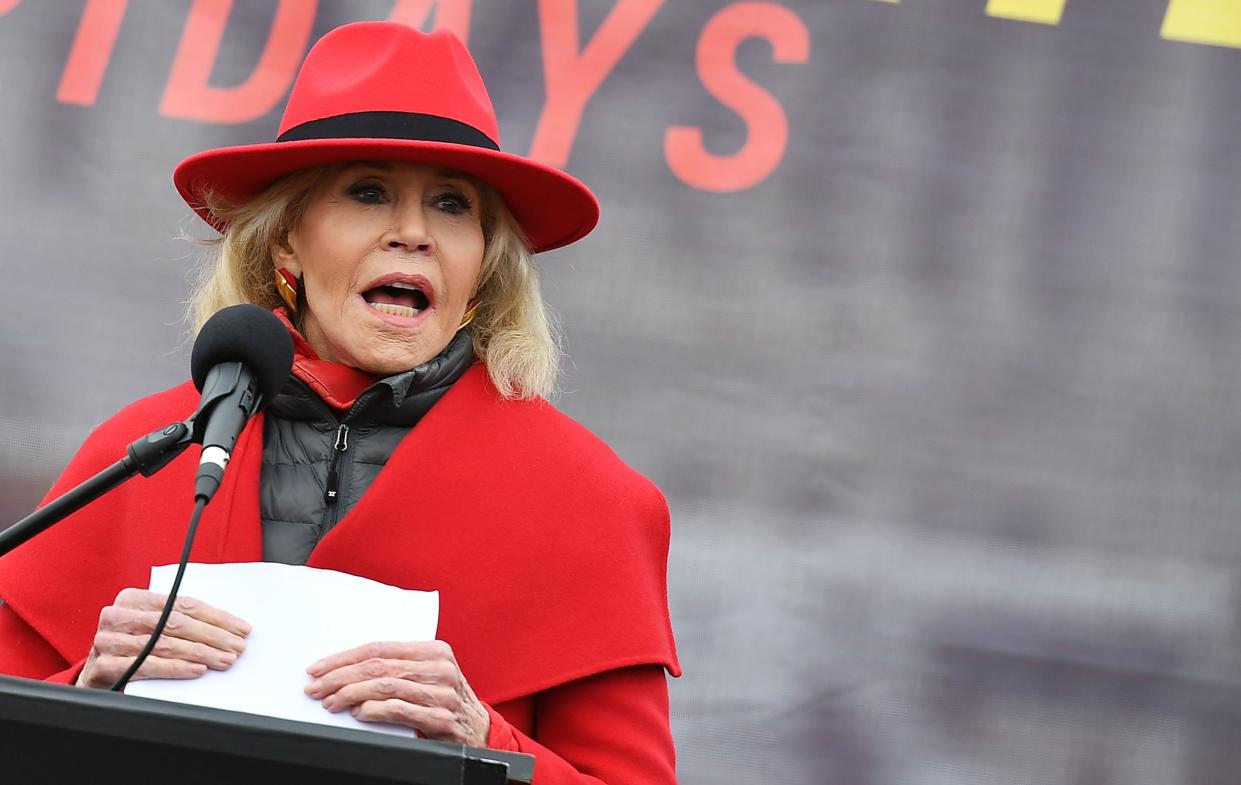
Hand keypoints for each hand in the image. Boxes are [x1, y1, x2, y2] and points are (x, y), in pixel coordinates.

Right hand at [76, 588, 249, 688]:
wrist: (96, 677)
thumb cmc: (132, 649)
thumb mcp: (152, 627)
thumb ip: (178, 621)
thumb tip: (226, 627)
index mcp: (132, 599)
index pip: (183, 604)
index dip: (216, 617)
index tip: (241, 628)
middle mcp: (117, 615)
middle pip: (177, 623)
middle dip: (214, 636)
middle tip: (238, 647)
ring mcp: (107, 640)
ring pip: (165, 644)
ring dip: (201, 653)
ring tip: (225, 660)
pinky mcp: (103, 666)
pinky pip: (147, 665)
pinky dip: (176, 668)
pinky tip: (198, 669)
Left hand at [304, 641, 489, 745]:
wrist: (480, 730)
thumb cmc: (445, 700)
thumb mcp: (428, 675)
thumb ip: (398, 667)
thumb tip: (348, 669)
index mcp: (435, 651)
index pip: (380, 648)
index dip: (344, 657)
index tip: (319, 667)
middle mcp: (440, 668)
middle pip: (378, 667)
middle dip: (340, 677)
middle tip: (315, 687)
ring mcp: (443, 693)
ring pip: (385, 686)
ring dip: (351, 694)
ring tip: (330, 702)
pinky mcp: (442, 718)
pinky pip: (399, 710)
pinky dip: (373, 711)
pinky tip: (358, 713)